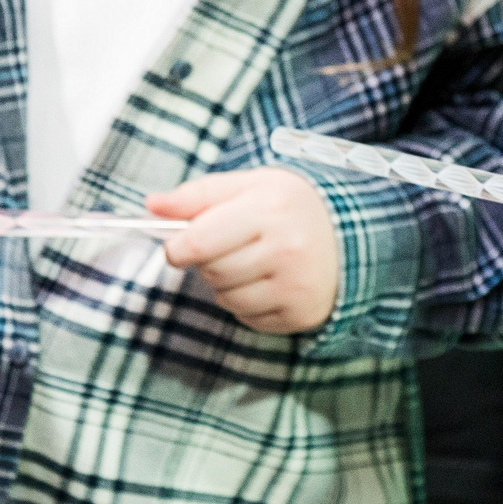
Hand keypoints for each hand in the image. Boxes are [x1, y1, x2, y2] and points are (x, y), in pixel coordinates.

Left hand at [153, 168, 341, 333]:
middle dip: (210, 262)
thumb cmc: (288, 207)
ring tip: (253, 263)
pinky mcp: (300, 312)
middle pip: (212, 271)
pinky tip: (268, 282)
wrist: (351, 234)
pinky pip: (247, 317)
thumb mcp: (248, 186)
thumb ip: (197, 195)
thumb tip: (152, 205)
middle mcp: (287, 248)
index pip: (199, 242)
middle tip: (231, 246)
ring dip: (227, 284)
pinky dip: (247, 303)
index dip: (178, 247)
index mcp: (270, 208)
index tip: (177, 246)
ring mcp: (296, 284)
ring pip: (226, 298)